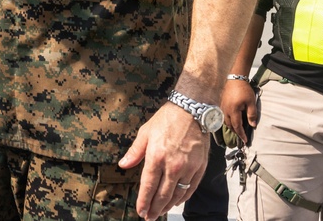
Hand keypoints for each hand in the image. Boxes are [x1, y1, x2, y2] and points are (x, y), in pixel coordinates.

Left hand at [118, 103, 208, 220]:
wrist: (191, 111)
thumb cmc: (166, 120)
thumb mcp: (145, 133)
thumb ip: (134, 152)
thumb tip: (123, 165)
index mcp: (156, 157)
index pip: (148, 185)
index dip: (144, 201)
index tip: (140, 211)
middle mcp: (173, 166)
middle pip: (162, 194)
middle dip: (154, 208)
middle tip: (149, 217)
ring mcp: (188, 168)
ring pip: (177, 194)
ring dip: (168, 206)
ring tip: (160, 212)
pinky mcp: (199, 168)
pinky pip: (191, 189)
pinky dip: (183, 198)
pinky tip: (176, 202)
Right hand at [221, 79, 257, 144]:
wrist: (235, 79)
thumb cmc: (244, 91)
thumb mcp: (251, 103)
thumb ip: (252, 115)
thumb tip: (253, 125)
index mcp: (233, 111)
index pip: (237, 126)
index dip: (241, 134)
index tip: (245, 141)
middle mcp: (226, 110)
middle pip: (229, 125)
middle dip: (236, 131)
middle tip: (242, 136)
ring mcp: (223, 107)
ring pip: (225, 121)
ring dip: (231, 126)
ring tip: (238, 129)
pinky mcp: (222, 103)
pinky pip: (224, 115)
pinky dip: (228, 120)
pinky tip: (233, 119)